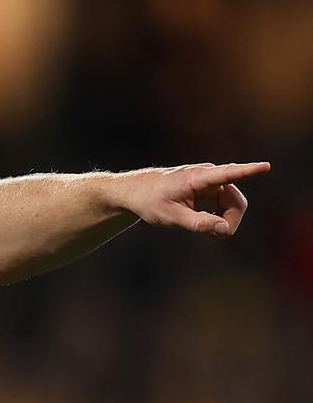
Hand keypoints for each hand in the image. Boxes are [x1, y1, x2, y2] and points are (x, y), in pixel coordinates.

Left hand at [118, 162, 269, 235]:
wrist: (136, 192)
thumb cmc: (150, 202)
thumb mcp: (170, 217)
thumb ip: (197, 224)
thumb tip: (224, 230)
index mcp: (197, 178)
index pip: (227, 174)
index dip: (248, 171)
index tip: (265, 166)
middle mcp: (208, 175)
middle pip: (236, 201)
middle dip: (229, 221)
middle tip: (214, 237)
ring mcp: (211, 181)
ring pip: (233, 204)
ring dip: (224, 221)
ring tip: (206, 233)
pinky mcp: (210, 188)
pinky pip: (226, 205)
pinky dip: (220, 217)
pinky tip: (206, 225)